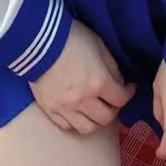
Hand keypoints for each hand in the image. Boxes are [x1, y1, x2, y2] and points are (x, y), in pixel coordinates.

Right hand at [29, 21, 134, 135]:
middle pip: (106, 118)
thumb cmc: (71, 37)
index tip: (128, 88)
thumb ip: (112, 67)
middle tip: (112, 99)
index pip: (121, 99)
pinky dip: (75, 122)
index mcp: (99, 82)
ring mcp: (65, 107)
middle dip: (114, 108)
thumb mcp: (99, 45)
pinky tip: (77, 111)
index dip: (129, 93)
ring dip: (95, 120)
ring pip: (87, 128)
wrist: (37, 39)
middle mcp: (83, 100)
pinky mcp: (49, 109)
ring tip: (95, 109)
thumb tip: (119, 82)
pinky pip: (66, 126)